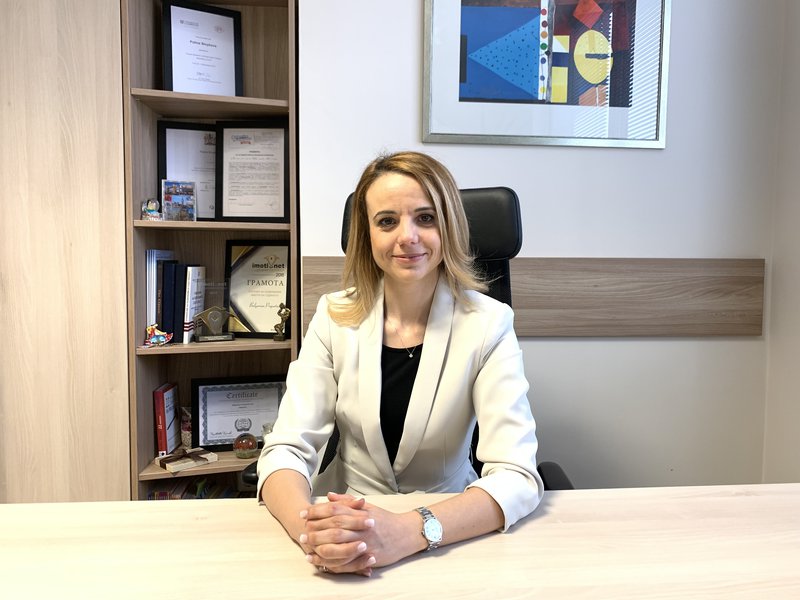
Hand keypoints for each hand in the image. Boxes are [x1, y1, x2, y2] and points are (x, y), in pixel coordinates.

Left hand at [304, 492, 423, 572]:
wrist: (406, 534)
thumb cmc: (386, 520)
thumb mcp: (368, 507)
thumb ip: (347, 501)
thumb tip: (329, 496)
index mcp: (360, 514)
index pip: (334, 510)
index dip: (317, 511)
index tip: (304, 513)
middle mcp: (361, 528)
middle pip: (333, 528)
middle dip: (315, 529)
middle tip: (301, 530)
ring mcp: (364, 544)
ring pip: (338, 546)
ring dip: (319, 546)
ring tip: (306, 545)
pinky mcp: (367, 558)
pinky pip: (345, 563)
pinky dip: (331, 563)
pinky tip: (319, 562)